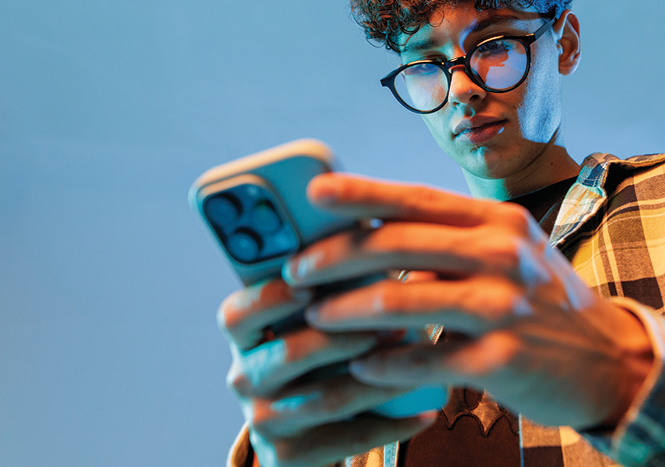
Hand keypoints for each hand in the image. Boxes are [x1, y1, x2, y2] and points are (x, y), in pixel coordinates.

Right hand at [218, 277, 437, 466]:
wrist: (319, 426)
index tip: (309, 284)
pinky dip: (392, 423)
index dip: (270, 298)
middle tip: (392, 322)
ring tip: (419, 361)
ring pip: (325, 397)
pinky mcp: (288, 456)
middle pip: (288, 354)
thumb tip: (383, 221)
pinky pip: (346, 439)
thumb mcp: (323, 309)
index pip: (238, 312)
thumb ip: (337, 272)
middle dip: (344, 337)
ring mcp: (263, 418)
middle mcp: (244, 374)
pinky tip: (426, 409)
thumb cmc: (331, 344)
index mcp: (245, 330)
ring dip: (378, 378)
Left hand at [285, 173, 654, 429]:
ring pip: (403, 300)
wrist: (610, 359)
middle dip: (335, 256)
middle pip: (398, 244)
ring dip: (347, 310)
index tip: (313, 193)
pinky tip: (361, 366)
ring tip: (316, 319)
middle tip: (295, 272)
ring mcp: (505, 306)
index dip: (360, 193)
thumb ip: (451, 240)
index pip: (417, 199)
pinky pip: (425, 359)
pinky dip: (385, 363)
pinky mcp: (504, 360)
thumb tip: (374, 232)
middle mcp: (502, 254)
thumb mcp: (509, 252)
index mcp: (498, 221)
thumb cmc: (542, 301)